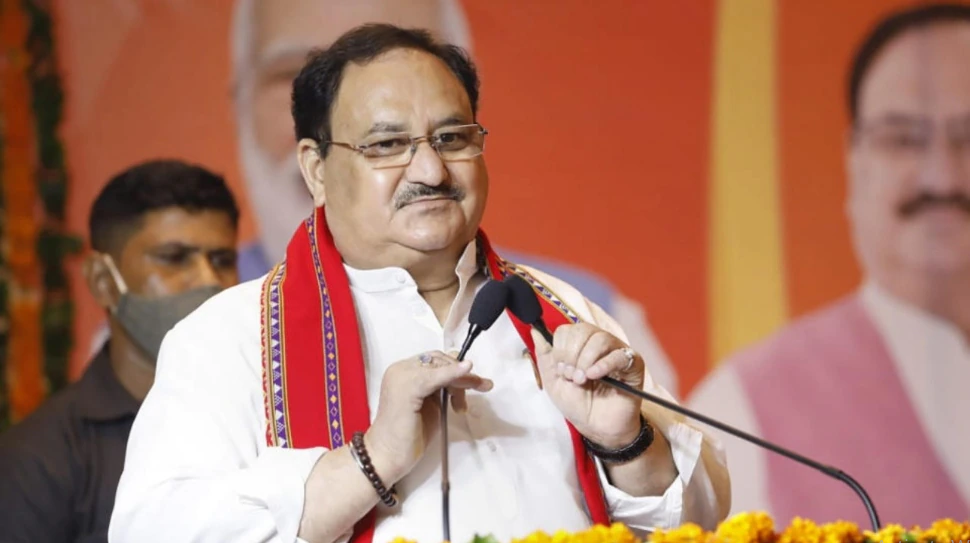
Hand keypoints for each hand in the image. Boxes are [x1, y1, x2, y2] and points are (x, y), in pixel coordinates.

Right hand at [365, 351, 492, 482]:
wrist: (387, 456)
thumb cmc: (408, 436)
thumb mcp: (432, 405)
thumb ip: (443, 388)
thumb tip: (463, 374)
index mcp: (404, 372)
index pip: (435, 360)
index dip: (456, 368)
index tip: (476, 382)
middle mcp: (401, 370)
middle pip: (439, 360)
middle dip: (462, 373)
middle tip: (481, 386)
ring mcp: (402, 377)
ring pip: (440, 367)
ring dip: (461, 380)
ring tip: (463, 404)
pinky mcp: (407, 388)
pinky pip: (435, 377)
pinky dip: (452, 374)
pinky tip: (467, 371)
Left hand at [532, 324, 644, 447]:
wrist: (596, 427)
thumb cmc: (577, 404)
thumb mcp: (553, 380)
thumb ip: (544, 355)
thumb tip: (535, 330)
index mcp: (580, 345)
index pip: (567, 330)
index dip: (560, 349)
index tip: (561, 371)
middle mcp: (599, 343)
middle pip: (582, 330)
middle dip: (571, 354)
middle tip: (572, 377)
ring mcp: (617, 351)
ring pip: (600, 339)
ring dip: (585, 360)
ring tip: (583, 380)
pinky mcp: (633, 364)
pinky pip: (619, 355)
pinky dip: (603, 364)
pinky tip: (594, 376)